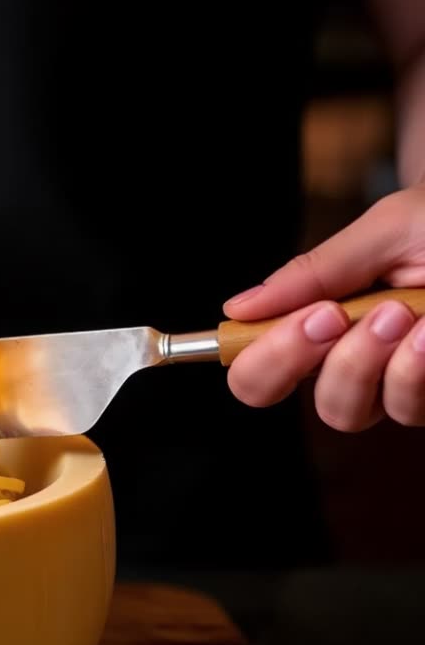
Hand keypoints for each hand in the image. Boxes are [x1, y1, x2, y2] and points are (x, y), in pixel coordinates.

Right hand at [222, 185, 424, 430]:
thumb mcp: (383, 231)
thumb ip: (312, 272)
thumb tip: (238, 308)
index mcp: (325, 325)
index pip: (260, 369)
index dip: (264, 356)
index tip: (307, 318)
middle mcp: (359, 363)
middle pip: (305, 404)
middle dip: (315, 363)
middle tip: (337, 317)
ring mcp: (402, 385)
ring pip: (351, 413)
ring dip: (367, 363)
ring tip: (401, 313)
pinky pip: (407, 408)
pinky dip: (413, 370)